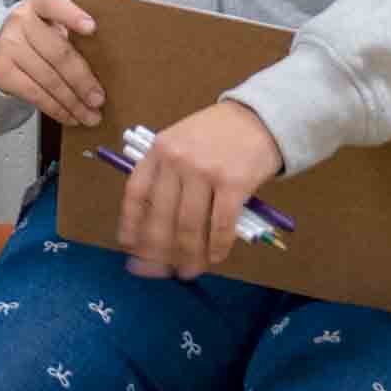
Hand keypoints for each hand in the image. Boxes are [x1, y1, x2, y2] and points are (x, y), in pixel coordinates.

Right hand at [0, 0, 105, 129]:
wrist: (0, 43)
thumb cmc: (40, 36)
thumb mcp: (54, 24)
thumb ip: (74, 37)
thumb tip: (109, 71)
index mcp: (39, 5)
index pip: (54, 4)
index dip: (72, 16)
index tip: (92, 28)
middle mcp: (21, 22)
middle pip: (57, 53)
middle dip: (82, 80)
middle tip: (99, 99)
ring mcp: (8, 46)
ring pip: (48, 78)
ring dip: (72, 101)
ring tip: (90, 115)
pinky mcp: (2, 71)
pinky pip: (34, 93)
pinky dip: (56, 108)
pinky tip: (70, 116)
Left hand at [117, 99, 286, 281]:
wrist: (260, 117)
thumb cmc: (217, 134)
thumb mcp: (180, 142)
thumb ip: (166, 174)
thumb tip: (157, 225)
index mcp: (158, 151)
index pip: (135, 193)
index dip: (131, 224)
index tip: (129, 247)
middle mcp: (176, 161)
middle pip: (160, 215)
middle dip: (157, 250)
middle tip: (158, 272)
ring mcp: (204, 171)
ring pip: (189, 225)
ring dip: (188, 255)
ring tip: (187, 272)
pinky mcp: (234, 183)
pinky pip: (221, 224)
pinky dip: (217, 246)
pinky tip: (215, 259)